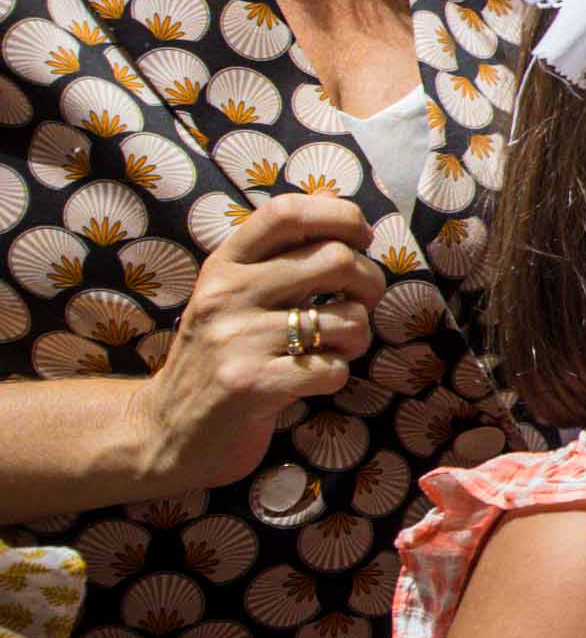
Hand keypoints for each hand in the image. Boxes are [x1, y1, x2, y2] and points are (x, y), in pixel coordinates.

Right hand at [128, 195, 383, 501]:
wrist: (164, 433)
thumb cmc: (219, 356)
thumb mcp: (234, 296)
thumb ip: (279, 254)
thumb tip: (339, 205)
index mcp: (224, 266)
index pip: (286, 212)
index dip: (339, 216)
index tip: (360, 240)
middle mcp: (227, 295)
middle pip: (336, 260)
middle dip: (369, 283)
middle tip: (361, 303)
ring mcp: (237, 340)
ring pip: (347, 318)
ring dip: (358, 337)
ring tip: (334, 348)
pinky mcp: (253, 385)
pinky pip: (333, 368)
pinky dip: (337, 374)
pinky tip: (311, 380)